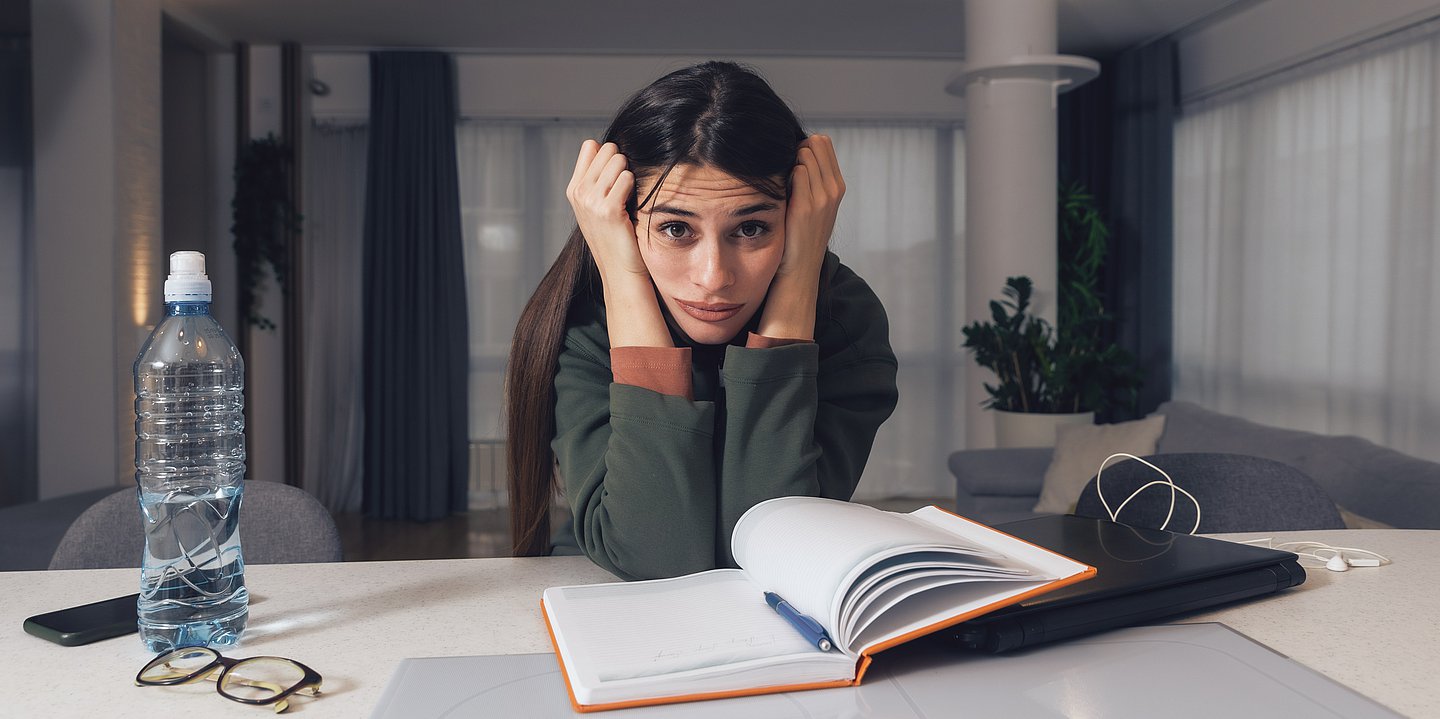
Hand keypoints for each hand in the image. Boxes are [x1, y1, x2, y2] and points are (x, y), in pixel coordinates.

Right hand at [566, 140, 644, 279]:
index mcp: (575, 189)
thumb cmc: (615, 237)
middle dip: (622, 163)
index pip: (590, 146)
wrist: (619, 271)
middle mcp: (579, 193)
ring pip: (619, 160)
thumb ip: (597, 177)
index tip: (615, 177)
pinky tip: (632, 205)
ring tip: (628, 198)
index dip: (609, 156)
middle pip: (607, 149)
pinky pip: (628, 178)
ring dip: (630, 175)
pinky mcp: (608, 210)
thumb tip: (600, 145)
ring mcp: (591, 201)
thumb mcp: (598, 206)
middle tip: (625, 190)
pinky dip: (635, 188)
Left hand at [780, 135, 844, 279]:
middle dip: (796, 149)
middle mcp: (834, 189)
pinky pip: (796, 171)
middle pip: (815, 142)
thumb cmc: (801, 233)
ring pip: (804, 154)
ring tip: (780, 182)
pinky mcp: (806, 206)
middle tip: (783, 170)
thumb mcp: (816, 204)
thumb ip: (813, 179)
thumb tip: (796, 150)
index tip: (791, 161)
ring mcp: (822, 197)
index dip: (804, 145)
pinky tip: (776, 191)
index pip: (824, 143)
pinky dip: (783, 175)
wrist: (800, 267)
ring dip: (788, 162)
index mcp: (837, 186)